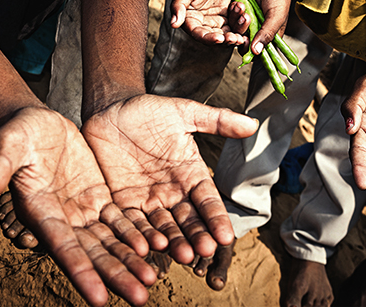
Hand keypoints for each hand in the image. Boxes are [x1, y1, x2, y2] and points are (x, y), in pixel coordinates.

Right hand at [0, 107, 155, 306]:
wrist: (37, 123)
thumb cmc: (18, 133)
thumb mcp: (8, 143)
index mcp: (39, 211)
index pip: (63, 248)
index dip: (81, 273)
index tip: (100, 299)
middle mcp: (62, 219)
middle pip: (92, 254)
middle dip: (116, 276)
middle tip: (140, 298)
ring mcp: (81, 211)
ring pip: (110, 242)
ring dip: (130, 262)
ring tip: (151, 281)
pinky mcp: (98, 199)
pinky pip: (121, 221)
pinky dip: (137, 235)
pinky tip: (157, 247)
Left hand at [81, 94, 257, 264]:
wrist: (112, 109)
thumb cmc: (150, 110)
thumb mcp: (184, 112)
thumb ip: (217, 121)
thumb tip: (253, 123)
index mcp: (190, 174)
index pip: (207, 201)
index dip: (216, 218)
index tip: (226, 237)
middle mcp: (172, 192)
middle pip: (187, 219)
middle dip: (197, 236)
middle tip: (205, 251)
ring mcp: (147, 199)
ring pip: (163, 226)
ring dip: (173, 242)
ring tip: (182, 255)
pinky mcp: (122, 203)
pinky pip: (132, 223)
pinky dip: (140, 236)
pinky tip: (148, 248)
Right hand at [171, 0, 243, 45]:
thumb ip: (178, 5)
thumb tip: (174, 23)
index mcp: (189, 20)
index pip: (198, 34)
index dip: (209, 38)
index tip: (220, 38)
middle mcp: (202, 24)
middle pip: (215, 38)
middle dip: (227, 40)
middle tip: (237, 38)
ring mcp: (215, 22)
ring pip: (227, 34)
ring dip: (237, 31)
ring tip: (244, 18)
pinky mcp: (227, 18)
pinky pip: (235, 25)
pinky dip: (241, 22)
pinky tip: (243, 12)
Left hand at [231, 0, 294, 54]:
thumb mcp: (276, 16)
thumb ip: (267, 34)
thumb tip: (257, 52)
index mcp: (268, 37)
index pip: (256, 52)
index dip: (248, 49)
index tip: (245, 39)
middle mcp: (257, 32)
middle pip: (242, 42)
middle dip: (240, 32)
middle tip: (245, 18)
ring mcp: (247, 22)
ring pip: (234, 30)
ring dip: (236, 20)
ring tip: (242, 7)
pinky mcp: (239, 13)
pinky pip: (230, 18)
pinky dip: (233, 12)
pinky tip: (238, 3)